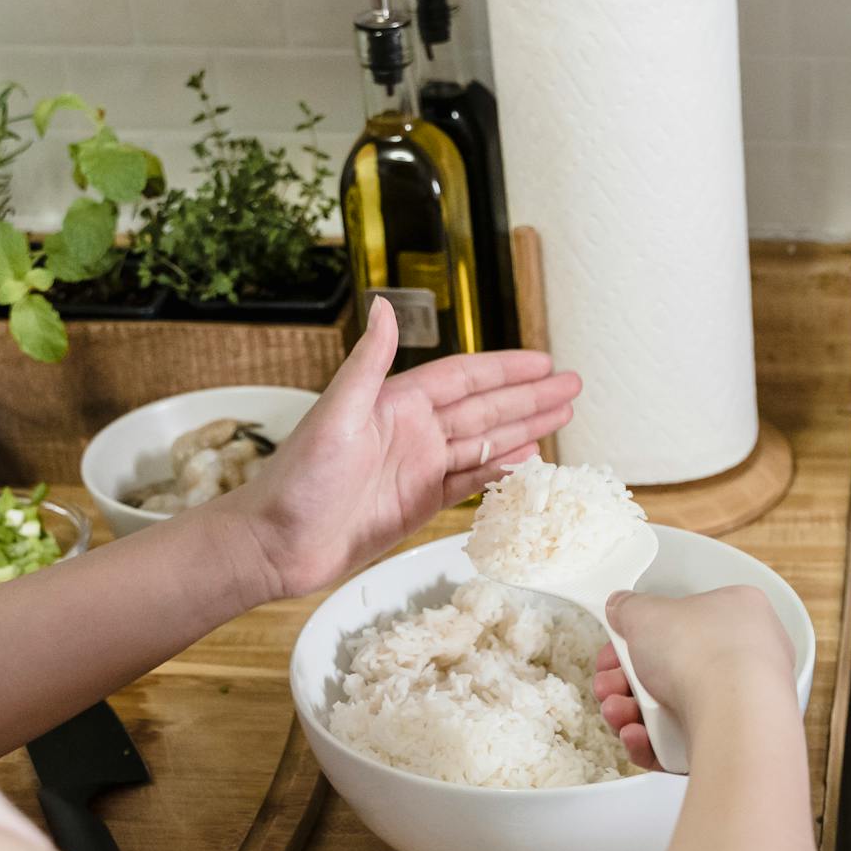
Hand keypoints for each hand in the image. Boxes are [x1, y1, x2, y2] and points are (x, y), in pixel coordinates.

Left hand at [208, 299, 581, 599]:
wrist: (277, 544)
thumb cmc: (296, 480)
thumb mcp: (335, 415)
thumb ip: (367, 363)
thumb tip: (382, 306)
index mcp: (396, 404)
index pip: (465, 379)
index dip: (506, 369)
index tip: (544, 362)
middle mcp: (412, 432)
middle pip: (485, 408)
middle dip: (530, 397)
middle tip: (573, 387)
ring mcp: (418, 468)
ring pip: (485, 443)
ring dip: (525, 430)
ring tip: (564, 417)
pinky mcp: (419, 504)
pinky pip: (471, 481)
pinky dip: (501, 470)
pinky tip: (528, 460)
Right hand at [591, 588, 794, 770]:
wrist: (734, 716)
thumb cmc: (706, 656)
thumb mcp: (648, 612)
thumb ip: (629, 607)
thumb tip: (621, 606)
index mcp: (737, 613)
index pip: (682, 622)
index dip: (639, 635)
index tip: (616, 645)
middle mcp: (744, 659)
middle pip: (668, 669)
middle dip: (625, 681)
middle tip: (609, 683)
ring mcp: (739, 705)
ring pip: (668, 709)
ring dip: (631, 710)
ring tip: (618, 710)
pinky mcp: (728, 744)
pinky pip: (678, 743)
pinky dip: (651, 741)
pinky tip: (638, 733)